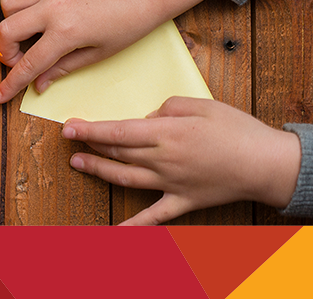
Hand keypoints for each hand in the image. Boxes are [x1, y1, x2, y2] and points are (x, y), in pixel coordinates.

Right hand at [0, 0, 220, 103]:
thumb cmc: (129, 24)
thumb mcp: (98, 53)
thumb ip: (62, 68)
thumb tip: (39, 85)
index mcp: (66, 32)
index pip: (28, 64)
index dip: (10, 84)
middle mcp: (53, 6)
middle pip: (6, 30)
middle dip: (6, 50)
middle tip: (20, 57)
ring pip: (8, 1)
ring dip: (11, 18)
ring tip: (28, 26)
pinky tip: (36, 0)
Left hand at [63, 97, 300, 224]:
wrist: (267, 164)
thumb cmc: (238, 130)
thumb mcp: (203, 104)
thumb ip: (169, 107)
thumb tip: (148, 116)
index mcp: (166, 133)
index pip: (118, 131)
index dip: (90, 129)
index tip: (69, 126)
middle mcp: (162, 159)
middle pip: (117, 152)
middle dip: (90, 144)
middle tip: (69, 138)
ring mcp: (170, 183)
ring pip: (125, 178)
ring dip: (99, 171)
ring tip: (78, 163)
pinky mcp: (182, 200)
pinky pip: (154, 216)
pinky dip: (133, 225)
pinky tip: (115, 232)